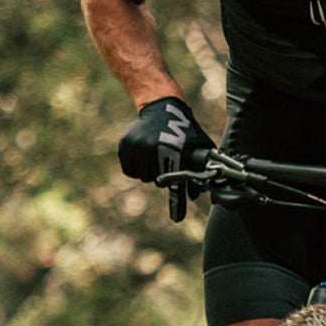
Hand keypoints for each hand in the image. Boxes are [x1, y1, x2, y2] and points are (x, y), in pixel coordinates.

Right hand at [117, 96, 213, 220]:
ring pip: (142, 177)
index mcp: (175, 150)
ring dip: (149, 171)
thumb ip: (201, 169)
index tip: (177, 218)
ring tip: (155, 154)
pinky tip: (143, 154)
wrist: (163, 107)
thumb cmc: (185, 130)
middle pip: (157, 182)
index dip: (177, 202)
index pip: (176, 182)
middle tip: (165, 159)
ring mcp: (137, 147)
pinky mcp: (125, 146)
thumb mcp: (199, 145)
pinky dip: (136, 167)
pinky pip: (129, 171)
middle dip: (162, 175)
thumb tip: (197, 196)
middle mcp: (154, 149)